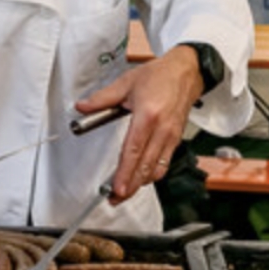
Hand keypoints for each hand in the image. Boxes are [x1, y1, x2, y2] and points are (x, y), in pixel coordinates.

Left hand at [75, 46, 204, 203]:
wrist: (186, 72)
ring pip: (157, 169)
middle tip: (115, 197)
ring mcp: (171, 135)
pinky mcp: (176, 139)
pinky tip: (142, 178)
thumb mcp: (126, 83)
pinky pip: (164, 163)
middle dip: (131, 186)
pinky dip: (153, 174)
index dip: (125, 172)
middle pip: (145, 166)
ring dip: (141, 183)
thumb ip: (102, 98)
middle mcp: (162, 128)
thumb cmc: (159, 76)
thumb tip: (82, 107)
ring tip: (126, 191)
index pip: (133, 150)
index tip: (117, 187)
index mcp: (148, 115)